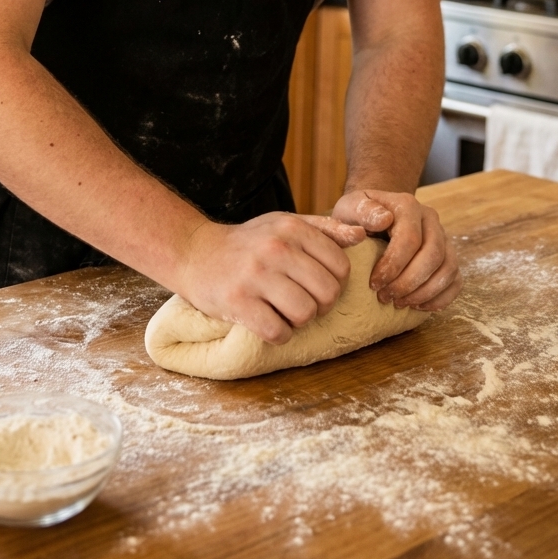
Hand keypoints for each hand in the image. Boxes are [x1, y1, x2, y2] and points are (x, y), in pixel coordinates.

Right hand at [176, 212, 366, 344]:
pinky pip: (278, 332)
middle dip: (320, 305)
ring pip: (306, 314)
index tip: (316, 284)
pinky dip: (278, 334)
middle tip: (302, 302)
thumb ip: (324, 229)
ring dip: (299, 321)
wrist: (196, 253)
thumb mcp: (284, 225)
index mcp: (291, 228)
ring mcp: (256, 275)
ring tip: (284, 311)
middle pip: (328, 293)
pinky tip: (267, 321)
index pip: (341, 266)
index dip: (335, 282)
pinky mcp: (238, 301)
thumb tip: (362, 234)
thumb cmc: (248, 242)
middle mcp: (275, 248)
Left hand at [331, 189, 460, 311]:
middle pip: (433, 255)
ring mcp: (443, 238)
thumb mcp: (350, 208)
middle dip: (409, 282)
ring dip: (424, 292)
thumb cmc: (358, 217)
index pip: (410, 239)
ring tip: (398, 303)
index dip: (393, 266)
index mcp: (408, 206)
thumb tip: (383, 219)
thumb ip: (361, 212)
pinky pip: (456, 281)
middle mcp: (430, 219)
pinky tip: (417, 306)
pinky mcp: (449, 256)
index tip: (374, 284)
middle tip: (385, 297)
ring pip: (448, 269)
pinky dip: (440, 298)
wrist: (373, 216)